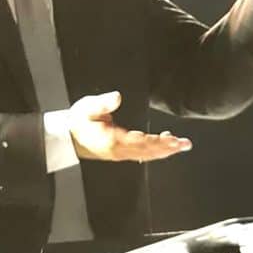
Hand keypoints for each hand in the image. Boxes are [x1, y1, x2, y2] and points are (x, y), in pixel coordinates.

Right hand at [69, 90, 191, 161]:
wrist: (68, 136)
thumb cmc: (79, 120)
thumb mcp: (87, 107)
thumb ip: (103, 103)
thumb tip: (117, 97)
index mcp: (112, 140)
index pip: (139, 142)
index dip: (156, 142)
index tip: (172, 139)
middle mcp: (118, 150)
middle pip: (147, 152)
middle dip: (167, 148)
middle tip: (184, 144)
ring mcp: (120, 154)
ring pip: (146, 155)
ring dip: (165, 150)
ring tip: (181, 145)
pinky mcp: (121, 153)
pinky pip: (141, 154)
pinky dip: (155, 151)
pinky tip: (166, 144)